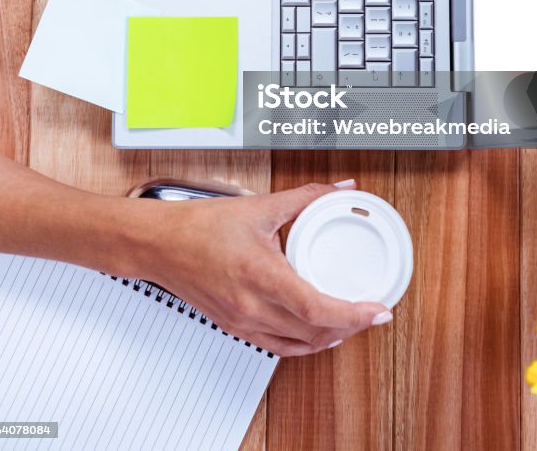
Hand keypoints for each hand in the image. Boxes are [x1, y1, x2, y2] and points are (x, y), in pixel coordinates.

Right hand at [134, 181, 391, 356]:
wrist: (159, 243)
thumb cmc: (198, 226)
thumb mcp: (260, 206)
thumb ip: (306, 197)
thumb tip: (340, 190)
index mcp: (261, 275)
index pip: (318, 308)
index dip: (354, 314)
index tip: (378, 309)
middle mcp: (252, 306)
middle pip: (314, 332)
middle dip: (350, 325)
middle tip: (371, 311)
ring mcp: (242, 321)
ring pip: (298, 345)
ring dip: (329, 337)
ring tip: (350, 322)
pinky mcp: (234, 327)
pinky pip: (277, 347)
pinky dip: (303, 344)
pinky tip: (315, 333)